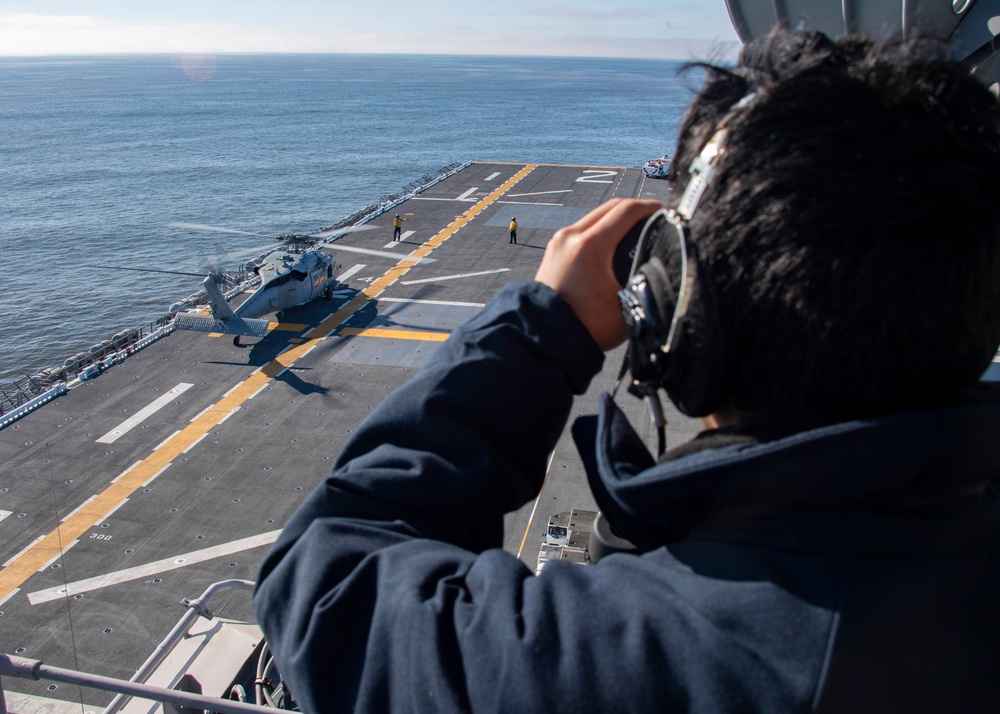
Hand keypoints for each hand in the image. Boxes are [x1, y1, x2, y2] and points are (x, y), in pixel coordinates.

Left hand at [535, 198, 661, 350]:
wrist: (548, 339)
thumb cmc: (587, 327)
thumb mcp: (629, 304)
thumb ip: (649, 283)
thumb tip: (666, 268)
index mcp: (590, 246)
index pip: (627, 210)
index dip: (650, 207)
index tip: (665, 211)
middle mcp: (571, 237)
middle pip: (610, 206)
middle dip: (636, 208)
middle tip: (654, 217)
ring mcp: (559, 242)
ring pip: (595, 215)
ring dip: (617, 217)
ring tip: (636, 229)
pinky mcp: (554, 251)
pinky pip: (582, 228)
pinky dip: (601, 228)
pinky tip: (614, 242)